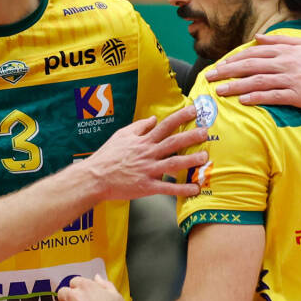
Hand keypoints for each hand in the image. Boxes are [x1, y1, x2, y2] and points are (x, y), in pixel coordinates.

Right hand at [86, 105, 206, 201]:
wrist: (95, 177)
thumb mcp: (121, 135)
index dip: (180, 117)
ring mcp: (148, 170)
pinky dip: (182, 189)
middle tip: (206, 131)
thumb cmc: (107, 156)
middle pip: (173, 142)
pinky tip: (194, 189)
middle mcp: (148, 154)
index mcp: (143, 141)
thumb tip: (153, 119)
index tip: (194, 110)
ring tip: (204, 157)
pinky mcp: (147, 187)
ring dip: (190, 161)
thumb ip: (139, 127)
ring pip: (173, 163)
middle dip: (191, 136)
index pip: (165, 125)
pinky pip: (167, 188)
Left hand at [205, 32, 300, 120]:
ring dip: (236, 85)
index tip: (220, 64)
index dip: (235, 58)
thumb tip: (259, 37)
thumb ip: (282, 40)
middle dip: (227, 70)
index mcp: (287, 51)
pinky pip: (273, 96)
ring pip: (258, 80)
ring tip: (219, 90)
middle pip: (251, 65)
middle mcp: (287, 63)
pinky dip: (257, 97)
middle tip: (210, 76)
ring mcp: (292, 79)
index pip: (255, 53)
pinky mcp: (299, 95)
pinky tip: (243, 101)